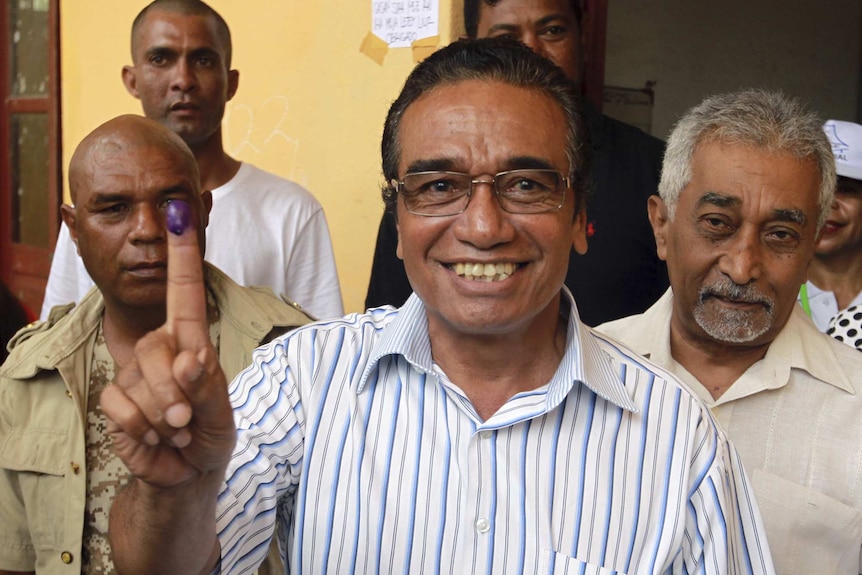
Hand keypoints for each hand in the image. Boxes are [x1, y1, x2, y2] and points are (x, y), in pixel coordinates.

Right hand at [101, 200, 235, 487]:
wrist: (186, 472)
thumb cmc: (209, 432)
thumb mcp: (221, 414)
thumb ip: (207, 386)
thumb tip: (189, 359)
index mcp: (192, 340)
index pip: (186, 291)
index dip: (182, 254)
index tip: (179, 214)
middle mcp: (161, 348)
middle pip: (159, 350)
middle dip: (176, 393)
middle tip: (189, 421)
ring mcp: (135, 372)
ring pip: (140, 382)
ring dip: (164, 418)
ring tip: (178, 430)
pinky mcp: (116, 399)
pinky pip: (121, 406)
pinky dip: (142, 429)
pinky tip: (155, 438)